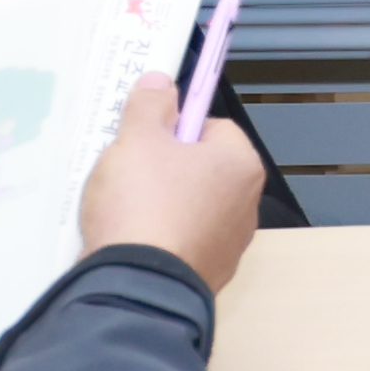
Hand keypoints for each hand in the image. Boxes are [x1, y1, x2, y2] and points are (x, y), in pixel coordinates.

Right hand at [75, 73, 265, 296]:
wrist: (136, 288)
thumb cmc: (144, 205)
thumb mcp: (137, 140)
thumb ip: (150, 106)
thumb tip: (161, 82)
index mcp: (241, 164)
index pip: (211, 128)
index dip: (174, 129)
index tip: (143, 140)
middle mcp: (246, 205)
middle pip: (200, 169)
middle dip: (164, 168)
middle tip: (128, 174)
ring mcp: (229, 245)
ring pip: (189, 208)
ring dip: (160, 205)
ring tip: (123, 211)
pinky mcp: (207, 276)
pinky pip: (179, 244)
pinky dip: (158, 239)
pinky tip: (131, 242)